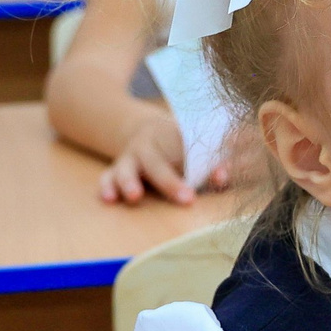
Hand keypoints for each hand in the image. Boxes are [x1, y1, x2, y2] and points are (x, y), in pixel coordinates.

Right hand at [97, 111, 222, 204]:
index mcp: (175, 138)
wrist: (146, 131)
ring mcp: (130, 158)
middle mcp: (150, 147)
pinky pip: (107, 177)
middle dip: (172, 183)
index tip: (220, 178)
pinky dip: (107, 187)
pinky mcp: (115, 170)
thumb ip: (212, 166)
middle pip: (159, 164)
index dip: (207, 165)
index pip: (193, 150)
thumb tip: (224, 178)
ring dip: (130, 182)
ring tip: (135, 197)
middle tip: (187, 199)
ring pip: (127, 169)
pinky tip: (109, 199)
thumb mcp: (196, 151)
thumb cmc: (180, 147)